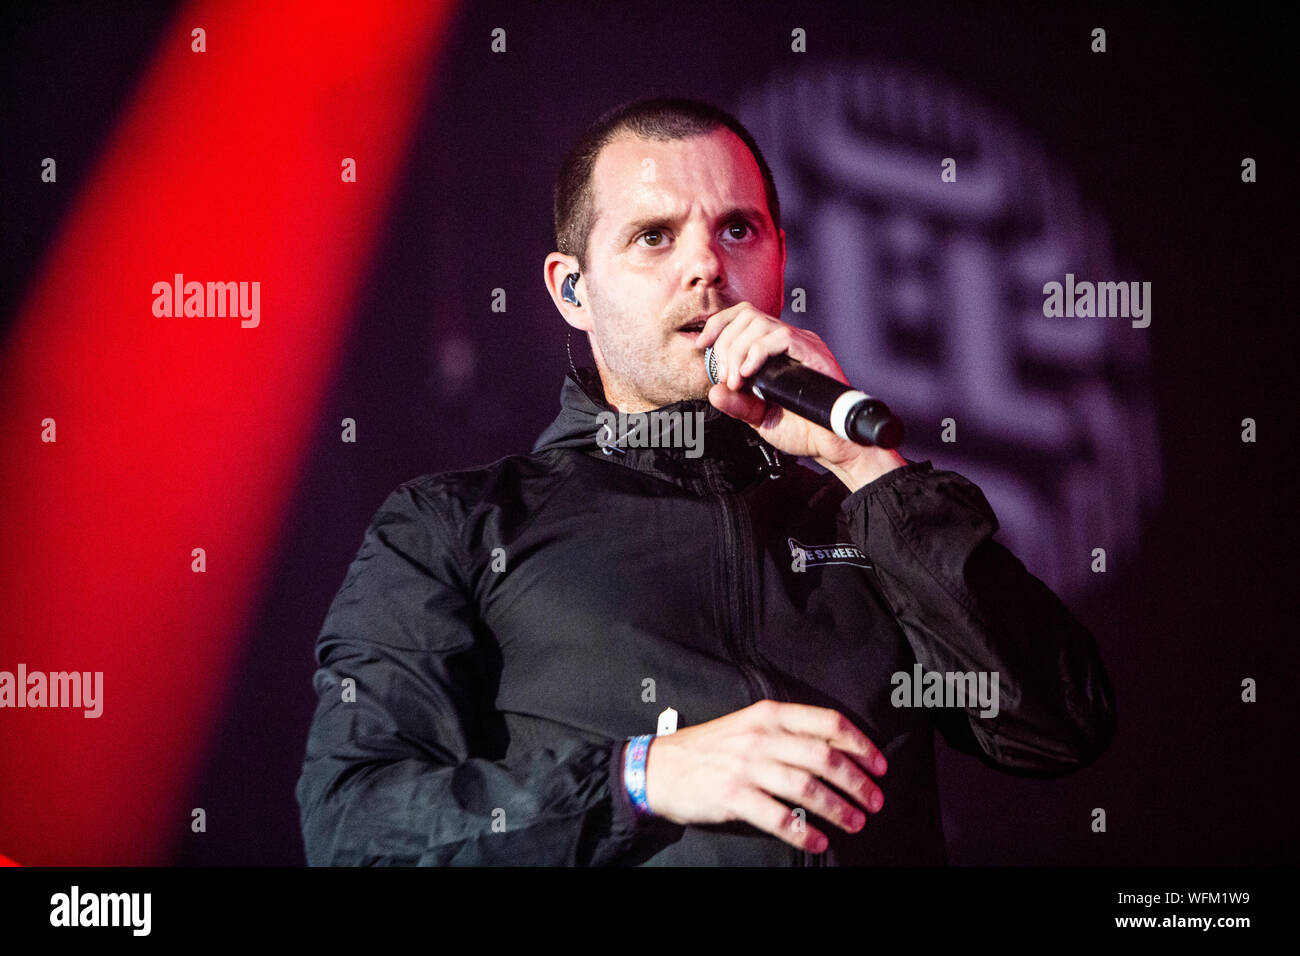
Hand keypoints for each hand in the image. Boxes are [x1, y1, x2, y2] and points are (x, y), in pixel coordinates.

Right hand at [640, 699, 886, 852]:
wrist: (660, 767)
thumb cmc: (710, 748)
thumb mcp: (749, 726)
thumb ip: (787, 733)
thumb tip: (836, 751)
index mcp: (769, 715)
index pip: (828, 723)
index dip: (860, 745)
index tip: (879, 766)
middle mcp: (761, 737)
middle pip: (824, 757)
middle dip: (857, 782)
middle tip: (875, 802)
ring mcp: (746, 766)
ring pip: (806, 787)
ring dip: (838, 808)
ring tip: (856, 823)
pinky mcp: (732, 796)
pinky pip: (778, 816)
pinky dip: (804, 832)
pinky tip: (819, 841)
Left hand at [697, 302, 904, 489]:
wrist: (833, 445)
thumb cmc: (805, 430)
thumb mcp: (759, 417)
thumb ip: (737, 404)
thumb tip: (713, 392)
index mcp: (776, 350)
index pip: (743, 317)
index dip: (718, 324)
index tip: (702, 345)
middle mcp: (789, 342)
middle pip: (746, 316)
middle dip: (725, 345)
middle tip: (725, 378)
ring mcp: (802, 345)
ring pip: (759, 323)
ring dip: (737, 351)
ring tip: (737, 381)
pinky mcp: (813, 353)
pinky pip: (781, 337)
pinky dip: (757, 353)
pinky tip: (750, 374)